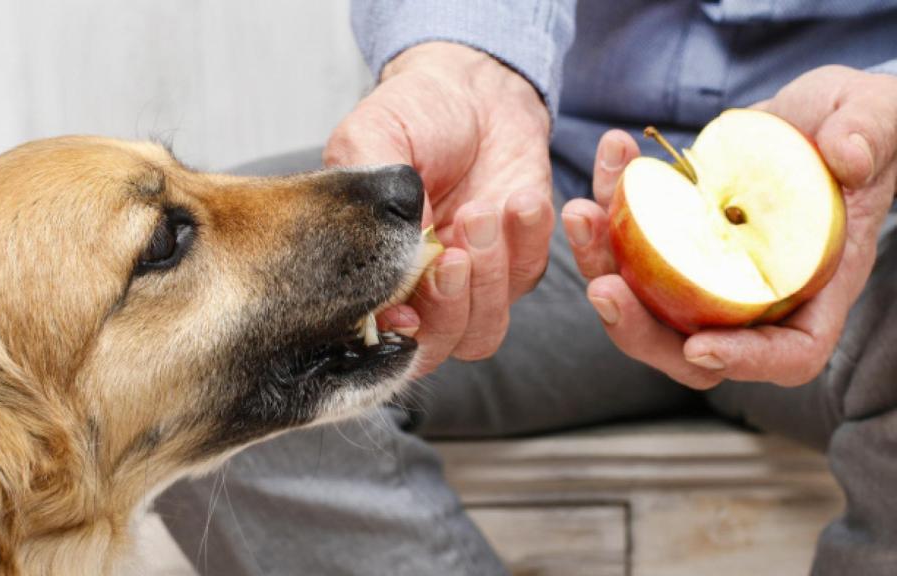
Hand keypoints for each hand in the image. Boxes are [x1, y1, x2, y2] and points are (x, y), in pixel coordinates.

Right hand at [325, 42, 554, 375]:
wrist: (473, 88)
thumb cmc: (412, 113)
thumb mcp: (369, 140)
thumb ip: (368, 203)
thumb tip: (388, 264)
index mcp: (370, 271)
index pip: (377, 335)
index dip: (393, 337)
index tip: (406, 311)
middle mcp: (419, 290)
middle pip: (436, 346)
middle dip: (448, 305)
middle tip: (455, 253)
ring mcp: (471, 283)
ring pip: (483, 330)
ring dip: (489, 278)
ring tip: (484, 211)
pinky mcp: (519, 262)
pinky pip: (528, 278)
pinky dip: (528, 243)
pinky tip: (521, 199)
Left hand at [562, 65, 896, 388]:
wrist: (815, 115)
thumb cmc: (861, 127)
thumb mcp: (879, 118)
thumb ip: (870, 134)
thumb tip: (848, 157)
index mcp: (813, 286)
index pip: (787, 353)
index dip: (744, 361)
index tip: (700, 348)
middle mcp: (751, 292)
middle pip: (688, 346)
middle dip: (637, 327)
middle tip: (603, 287)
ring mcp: (704, 270)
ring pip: (641, 298)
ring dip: (600, 261)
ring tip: (582, 214)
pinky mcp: (671, 238)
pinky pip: (627, 241)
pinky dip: (608, 205)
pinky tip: (611, 155)